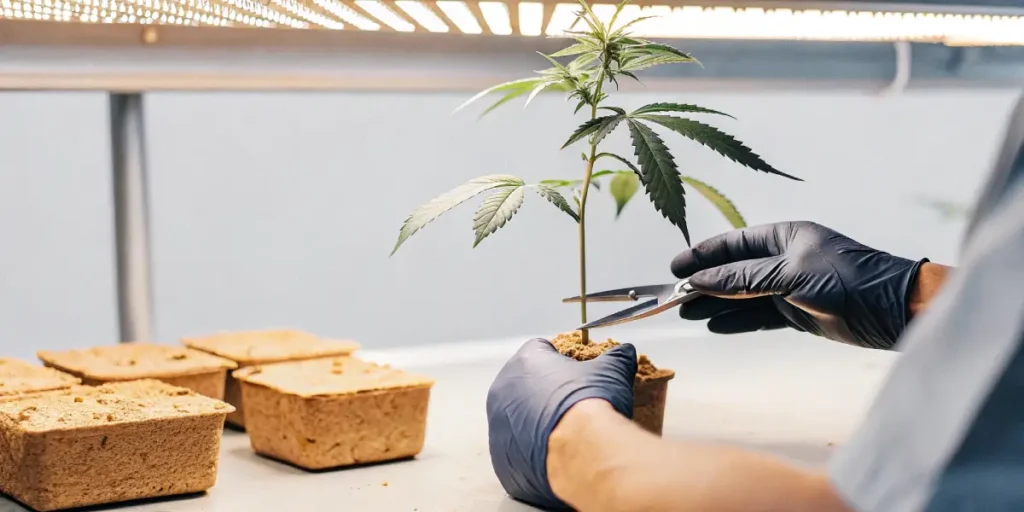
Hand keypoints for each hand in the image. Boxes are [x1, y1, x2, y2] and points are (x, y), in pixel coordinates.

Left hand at [486, 339, 637, 509]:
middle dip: (544, 393)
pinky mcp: (501, 457)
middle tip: (569, 406)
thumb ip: (616, 357)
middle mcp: (503, 389)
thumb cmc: (591, 403)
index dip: (559, 361)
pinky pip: (516, 452)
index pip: (539, 350)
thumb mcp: (612, 371)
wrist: (582, 452)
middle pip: (523, 386)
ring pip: (517, 420)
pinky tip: (555, 456)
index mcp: (526, 360)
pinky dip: (532, 453)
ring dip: (536, 424)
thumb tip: (624, 353)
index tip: (573, 374)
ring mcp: (498, 425)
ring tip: (563, 434)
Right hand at [671, 221, 928, 349]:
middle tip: (674, 296)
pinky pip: (758, 316)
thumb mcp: (790, 274)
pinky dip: (736, 321)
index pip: (734, 244)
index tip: (676, 268)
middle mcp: (785, 259)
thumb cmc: (847, 279)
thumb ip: (744, 278)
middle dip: (705, 283)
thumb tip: (701, 280)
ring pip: (743, 295)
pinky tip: (715, 325)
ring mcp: (790, 287)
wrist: (893, 310)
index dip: (703, 255)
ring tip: (687, 313)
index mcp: (785, 237)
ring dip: (716, 304)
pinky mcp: (799, 313)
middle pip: (734, 271)